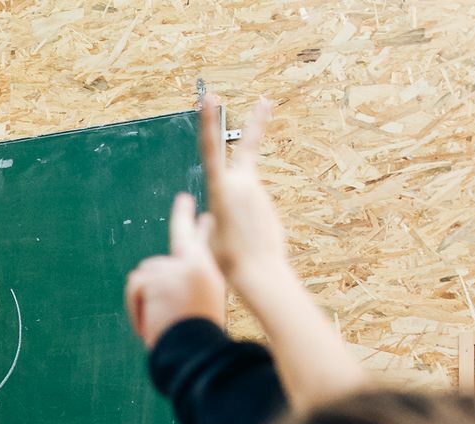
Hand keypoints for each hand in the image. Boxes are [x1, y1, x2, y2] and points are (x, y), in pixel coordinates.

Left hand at [125, 191, 227, 347]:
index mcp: (207, 274)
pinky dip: (135, 306)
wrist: (194, 350)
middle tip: (181, 207)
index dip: (195, 226)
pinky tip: (151, 321)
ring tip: (159, 321)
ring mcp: (177, 268)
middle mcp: (195, 264)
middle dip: (152, 277)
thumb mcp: (196, 308)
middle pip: (159, 259)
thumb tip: (158, 275)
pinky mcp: (159, 276)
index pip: (201, 244)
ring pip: (142, 275)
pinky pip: (135, 285)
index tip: (194, 207)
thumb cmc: (193, 338)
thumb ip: (183, 284)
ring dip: (142, 300)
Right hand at [198, 95, 287, 287]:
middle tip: (265, 101)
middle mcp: (242, 185)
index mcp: (221, 189)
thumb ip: (215, 214)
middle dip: (256, 123)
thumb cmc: (228, 258)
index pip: (211, 150)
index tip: (209, 100)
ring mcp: (257, 193)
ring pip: (243, 190)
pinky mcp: (267, 203)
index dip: (208, 123)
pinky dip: (243, 221)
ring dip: (237, 210)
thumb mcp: (210, 234)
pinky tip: (247, 240)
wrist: (258, 272)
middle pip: (247, 147)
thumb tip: (218, 213)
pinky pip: (250, 207)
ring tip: (237, 237)